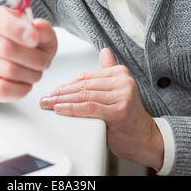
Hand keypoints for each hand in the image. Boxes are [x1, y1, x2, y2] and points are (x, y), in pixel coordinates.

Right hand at [0, 6, 57, 101]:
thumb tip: (36, 29)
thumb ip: (42, 28)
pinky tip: (25, 81)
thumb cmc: (26, 43)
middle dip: (34, 58)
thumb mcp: (40, 32)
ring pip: (9, 71)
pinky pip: (2, 89)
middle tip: (43, 60)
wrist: (12, 59)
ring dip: (31, 74)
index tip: (35, 39)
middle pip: (7, 48)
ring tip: (34, 70)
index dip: (19, 30)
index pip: (1, 20)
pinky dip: (21, 88)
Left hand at [40, 48, 163, 169]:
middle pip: (83, 86)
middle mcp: (123, 81)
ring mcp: (122, 96)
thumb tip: (104, 51)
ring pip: (84, 96)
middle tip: (45, 98)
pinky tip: (59, 109)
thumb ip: (109, 70)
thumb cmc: (128, 116)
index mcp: (120, 73)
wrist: (145, 139)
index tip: (53, 90)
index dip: (67, 84)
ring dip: (62, 100)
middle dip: (61, 92)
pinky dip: (72, 108)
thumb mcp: (119, 89)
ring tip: (48, 104)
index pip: (86, 77)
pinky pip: (89, 108)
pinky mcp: (118, 111)